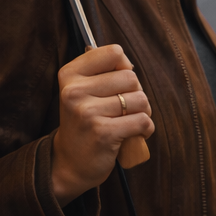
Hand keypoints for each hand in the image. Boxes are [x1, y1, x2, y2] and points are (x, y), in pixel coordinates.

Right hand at [50, 44, 153, 203]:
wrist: (71, 163)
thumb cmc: (85, 121)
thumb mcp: (83, 90)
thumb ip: (102, 71)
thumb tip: (127, 62)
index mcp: (70, 74)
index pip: (114, 53)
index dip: (124, 67)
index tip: (117, 84)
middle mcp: (74, 91)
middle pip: (130, 77)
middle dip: (135, 94)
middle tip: (123, 109)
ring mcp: (87, 112)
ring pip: (140, 99)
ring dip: (142, 112)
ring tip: (127, 122)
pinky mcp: (102, 133)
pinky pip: (142, 121)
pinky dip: (145, 129)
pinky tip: (134, 135)